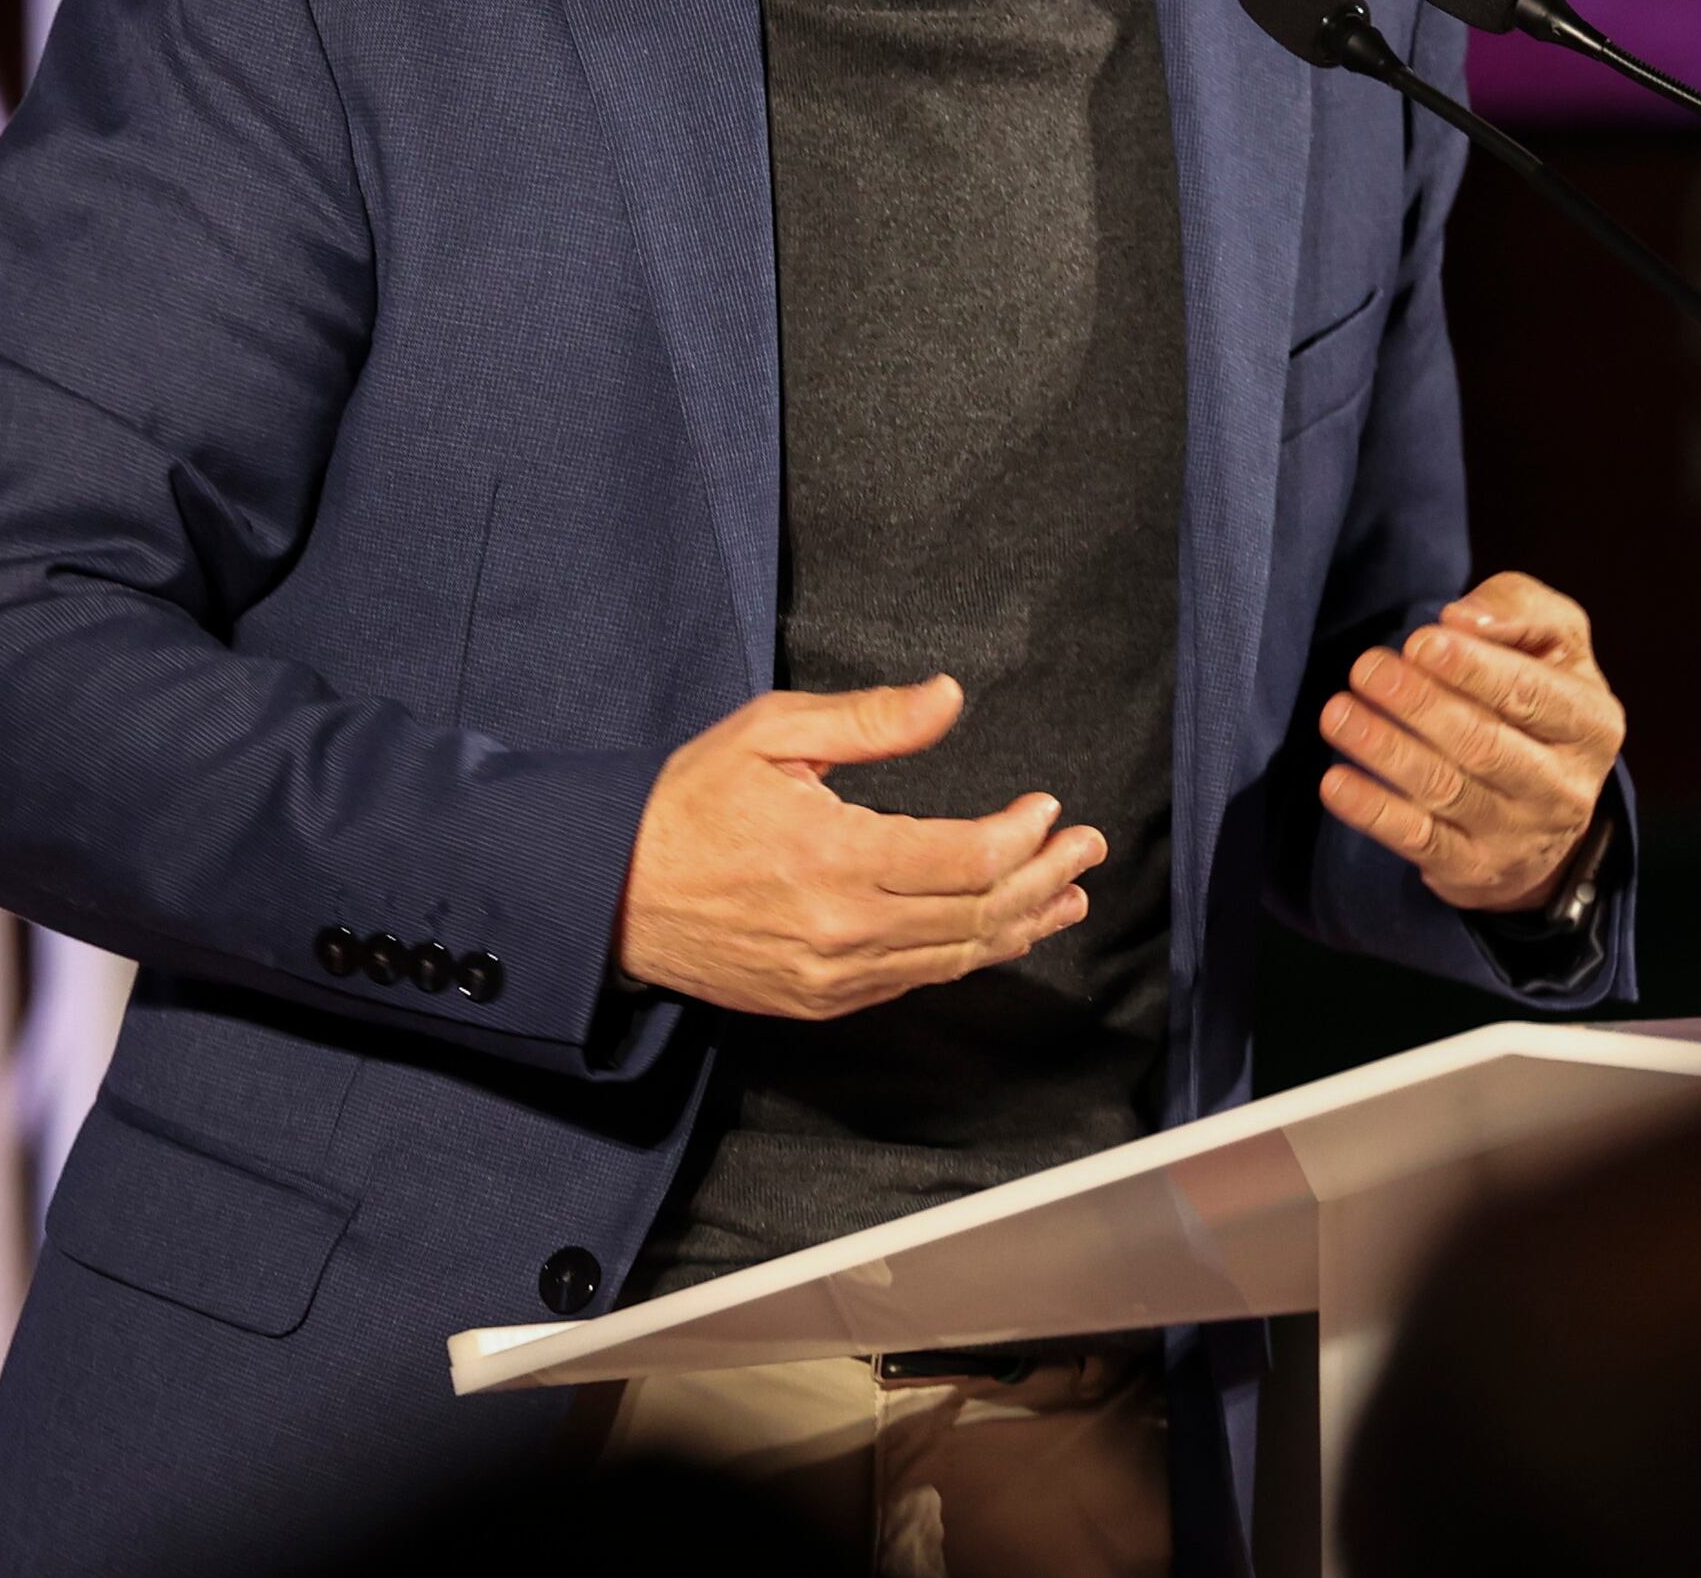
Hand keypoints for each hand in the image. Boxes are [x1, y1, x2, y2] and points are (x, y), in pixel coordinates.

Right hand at [614, 676, 1107, 1021]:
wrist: (611, 895)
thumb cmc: (689, 803)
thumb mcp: (772, 734)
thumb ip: (870, 721)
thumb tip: (950, 698)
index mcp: (835, 857)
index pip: (966, 860)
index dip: (1022, 837)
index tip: (1048, 806)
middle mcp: (843, 930)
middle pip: (976, 915)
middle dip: (1045, 880)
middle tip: (1090, 850)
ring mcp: (832, 976)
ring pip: (953, 957)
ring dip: (1021, 926)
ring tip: (1070, 896)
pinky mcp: (819, 1001)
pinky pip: (914, 982)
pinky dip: (967, 955)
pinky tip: (999, 933)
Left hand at [1314, 572, 1622, 914]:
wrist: (1549, 811)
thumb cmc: (1540, 697)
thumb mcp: (1554, 641)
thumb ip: (1517, 609)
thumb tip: (1462, 619)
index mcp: (1592, 723)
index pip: (1532, 694)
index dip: (1475, 669)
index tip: (1420, 642)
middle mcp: (1564, 787)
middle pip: (1485, 745)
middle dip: (1421, 704)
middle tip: (1366, 669)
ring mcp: (1519, 835)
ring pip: (1446, 790)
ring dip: (1385, 750)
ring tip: (1337, 714)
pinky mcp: (1474, 870)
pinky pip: (1419, 841)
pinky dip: (1374, 812)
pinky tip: (1336, 782)